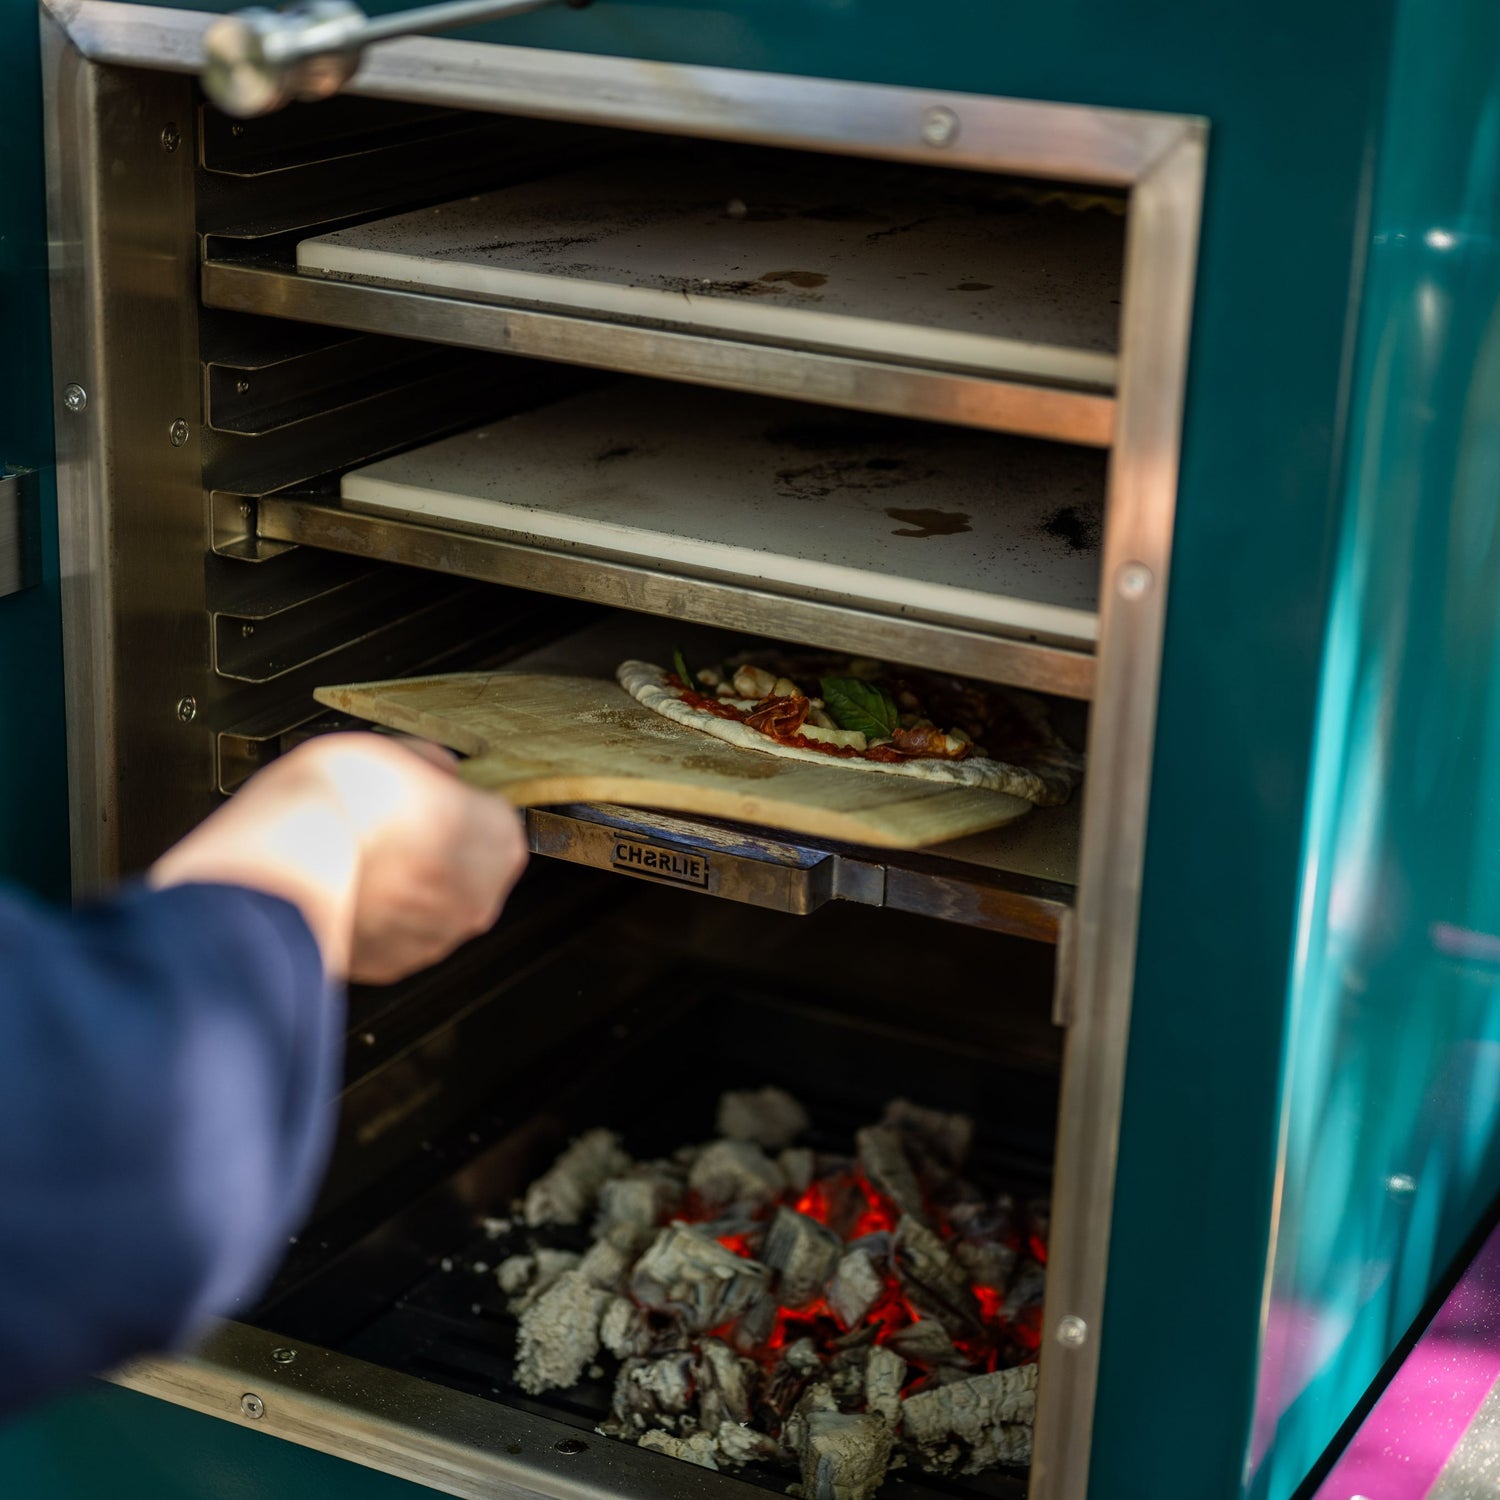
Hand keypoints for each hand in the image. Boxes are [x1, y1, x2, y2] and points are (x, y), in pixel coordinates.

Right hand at [149, 734, 527, 982]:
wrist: (278, 872)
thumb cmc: (336, 807)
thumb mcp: (388, 752)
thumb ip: (428, 763)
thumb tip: (440, 769)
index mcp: (496, 839)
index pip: (496, 819)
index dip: (459, 805)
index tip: (430, 798)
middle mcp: (478, 897)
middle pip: (470, 868)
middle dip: (439, 851)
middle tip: (391, 828)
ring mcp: (436, 938)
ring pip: (433, 905)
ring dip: (409, 887)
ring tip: (362, 858)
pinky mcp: (393, 965)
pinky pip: (396, 934)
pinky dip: (379, 918)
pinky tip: (347, 889)